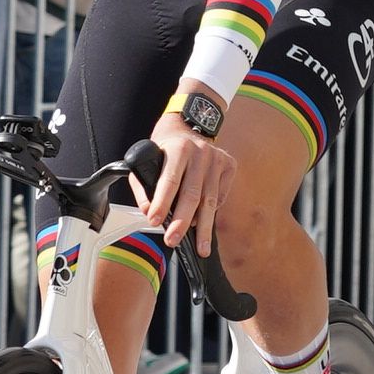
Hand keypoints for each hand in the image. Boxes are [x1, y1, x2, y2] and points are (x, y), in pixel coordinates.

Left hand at [142, 94, 239, 252]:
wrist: (189, 125)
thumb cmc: (166, 148)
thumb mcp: (148, 159)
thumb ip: (143, 186)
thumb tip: (148, 212)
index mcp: (178, 149)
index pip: (169, 180)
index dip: (162, 203)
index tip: (154, 221)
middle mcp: (201, 153)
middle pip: (192, 194)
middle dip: (182, 221)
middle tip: (173, 240)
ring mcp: (218, 159)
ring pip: (210, 200)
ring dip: (203, 228)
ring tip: (201, 248)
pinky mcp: (229, 165)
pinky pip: (220, 197)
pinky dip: (211, 212)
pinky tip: (203, 223)